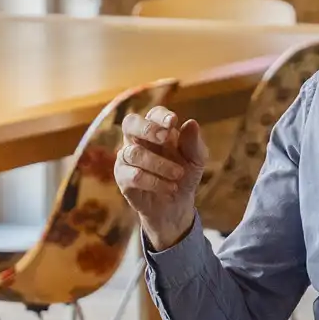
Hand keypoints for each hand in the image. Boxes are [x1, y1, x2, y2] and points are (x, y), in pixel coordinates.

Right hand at [115, 105, 207, 250]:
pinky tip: (169, 188)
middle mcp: (138, 140)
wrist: (177, 204)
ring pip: (135, 153)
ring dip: (159, 164)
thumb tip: (191, 123)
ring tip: (178, 174)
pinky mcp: (123, 177)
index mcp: (157, 130)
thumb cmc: (184, 175)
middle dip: (147, 129)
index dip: (161, 116)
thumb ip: (193, 143)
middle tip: (165, 138)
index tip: (173, 122)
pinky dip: (154, 182)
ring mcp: (127, 158)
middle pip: (130, 123)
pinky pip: (133, 175)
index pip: (153, 114)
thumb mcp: (196, 160)